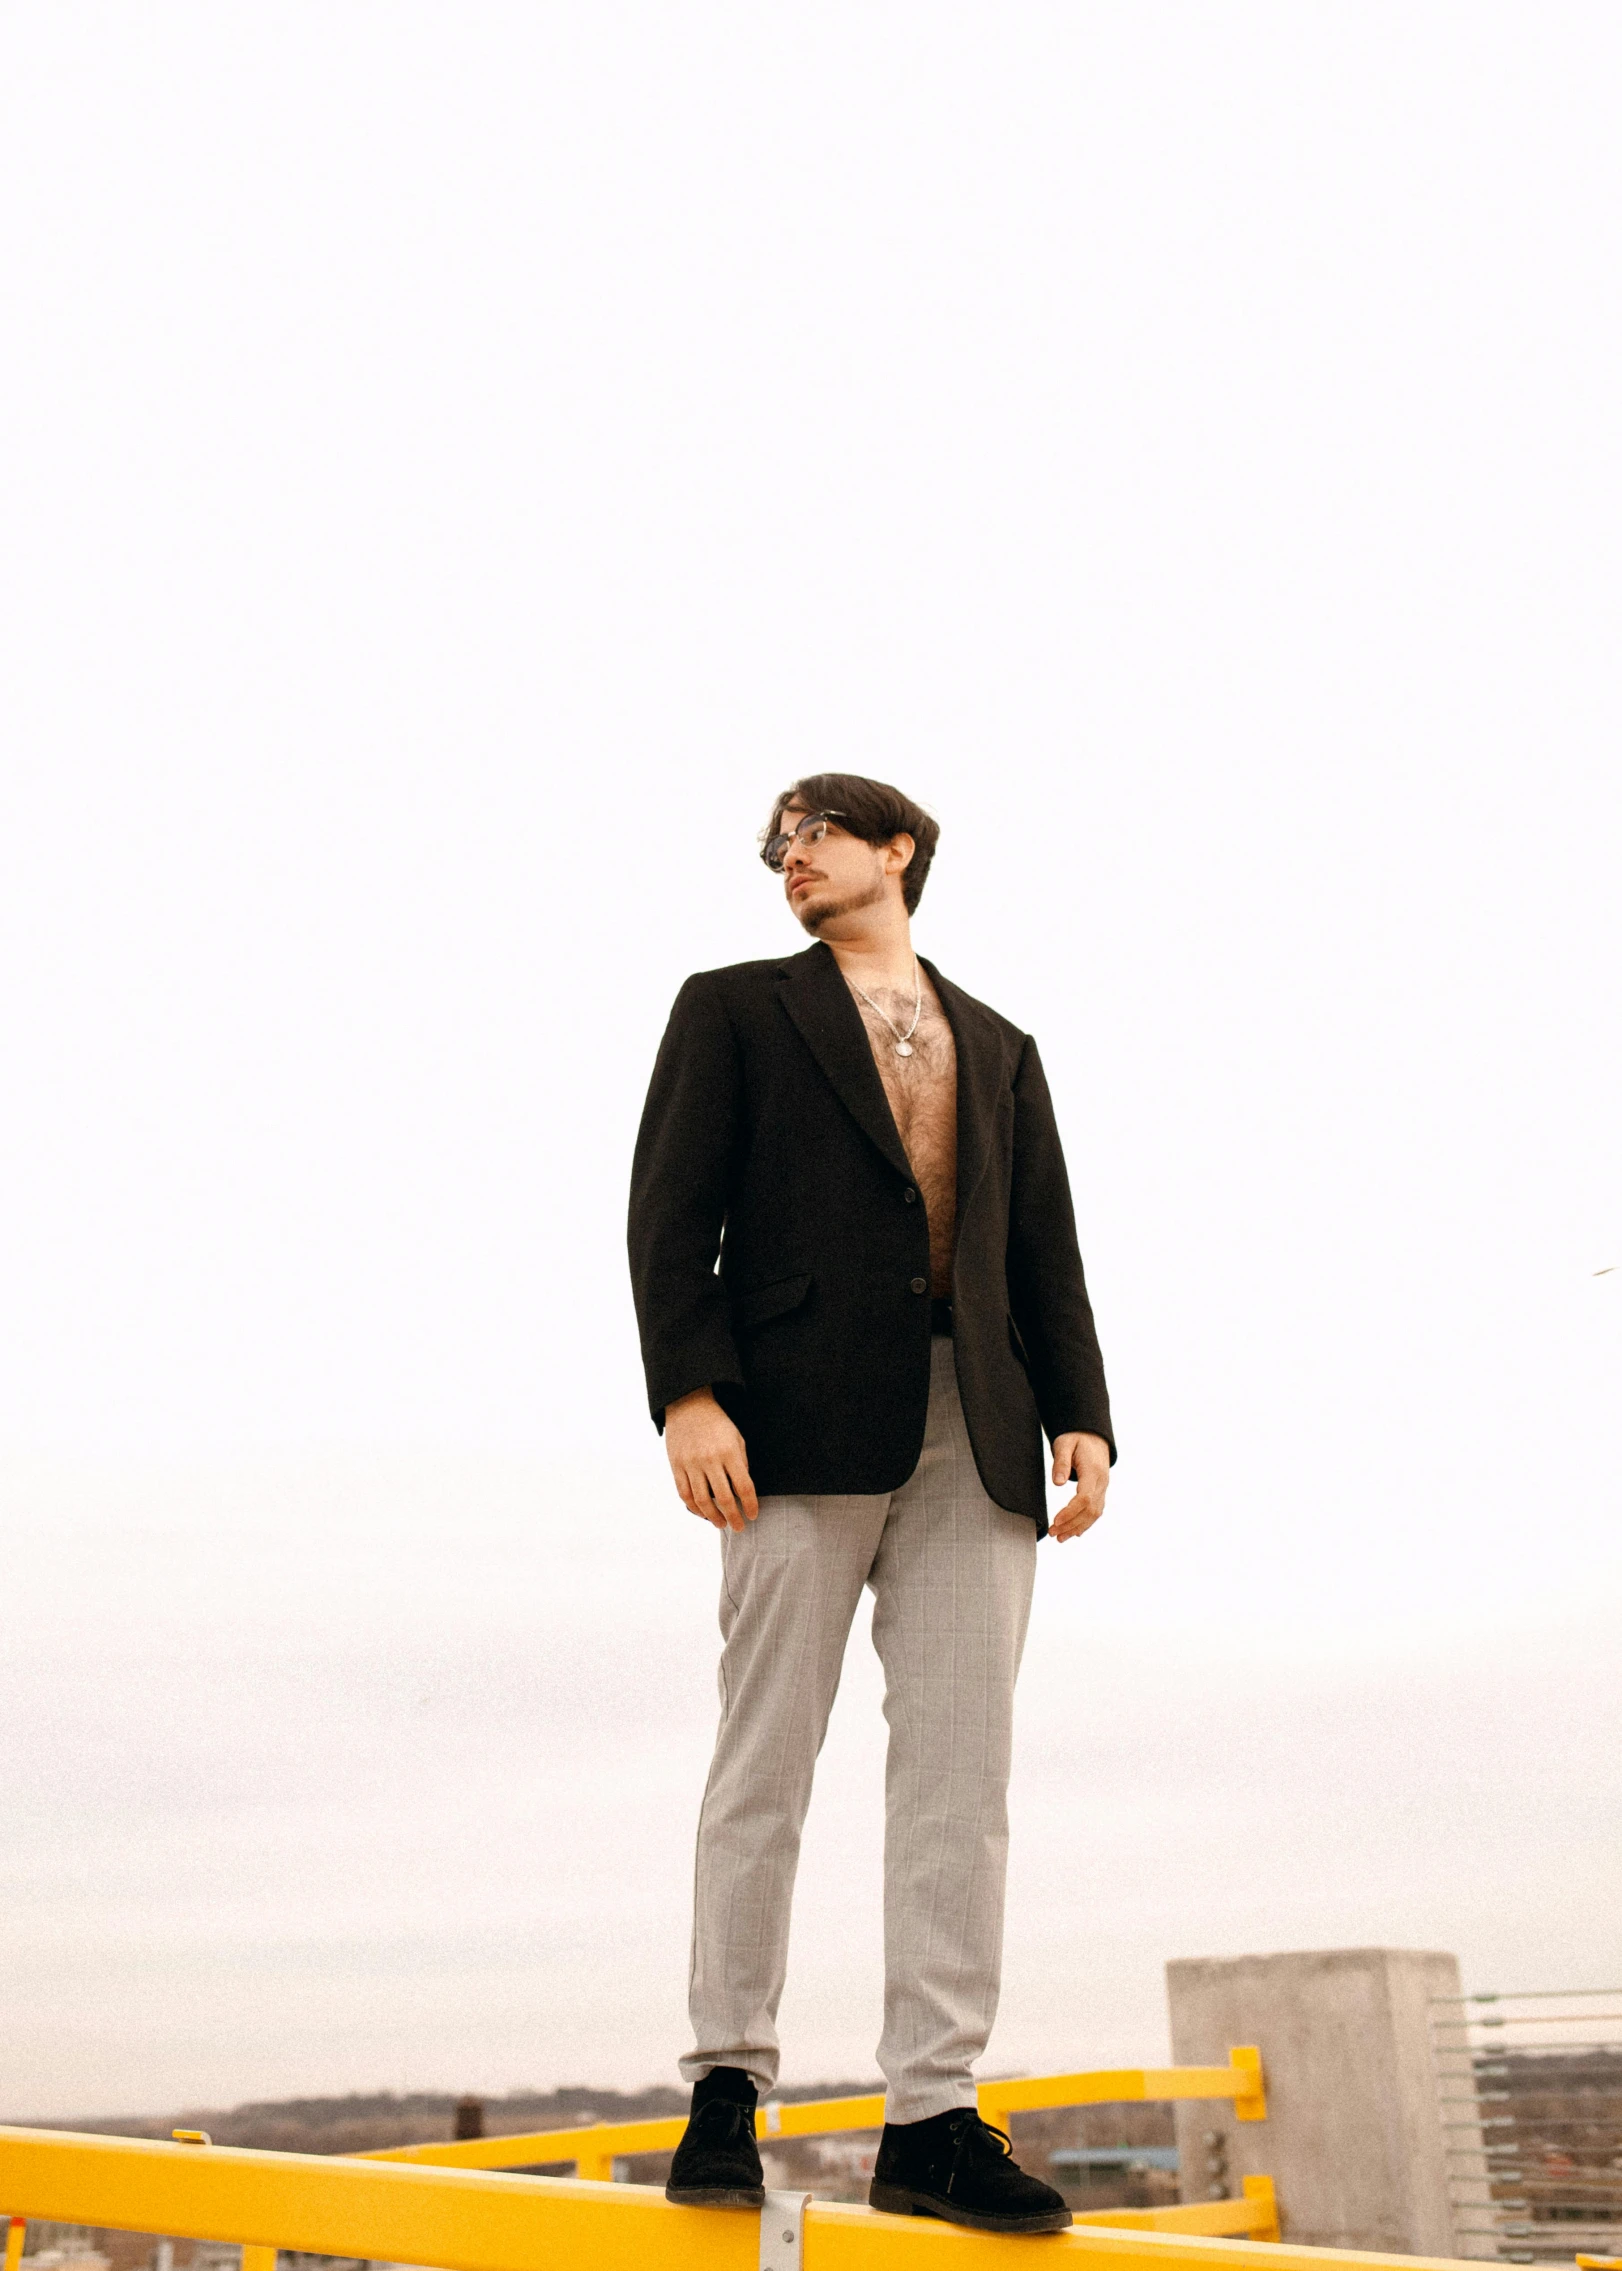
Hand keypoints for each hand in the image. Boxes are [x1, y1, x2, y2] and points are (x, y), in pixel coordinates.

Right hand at [664, 1388, 758, 1531]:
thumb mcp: (737, 1438)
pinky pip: (685, 1494)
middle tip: (739, 1527)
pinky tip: (703, 1514)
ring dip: (713, 1517)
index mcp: (729, 1452)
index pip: (743, 1486)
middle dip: (733, 1517)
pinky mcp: (676, 1466)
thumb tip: (742, 1491)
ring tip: (722, 1524)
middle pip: (723, 1498)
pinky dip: (694, 1508)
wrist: (688, 1406)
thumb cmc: (717, 1424)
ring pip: (702, 1500)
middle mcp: (709, 1460)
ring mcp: (691, 1464)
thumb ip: (741, 1463)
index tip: (753, 1515)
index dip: (750, 1504)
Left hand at [1049, 1431, 1110, 1543]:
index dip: (1070, 1512)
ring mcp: (1103, 1487)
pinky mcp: (1100, 1491)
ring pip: (1094, 1514)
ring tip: (1060, 1537)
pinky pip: (1096, 1510)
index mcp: (1094, 1471)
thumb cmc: (1077, 1438)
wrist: (1093, 1435)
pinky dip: (1085, 1523)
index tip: (1055, 1521)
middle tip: (1053, 1533)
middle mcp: (1102, 1482)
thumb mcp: (1064, 1443)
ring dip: (1077, 1527)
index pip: (1084, 1498)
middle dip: (1071, 1524)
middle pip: (1090, 1510)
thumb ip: (1061, 1462)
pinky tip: (1075, 1532)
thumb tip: (1057, 1482)